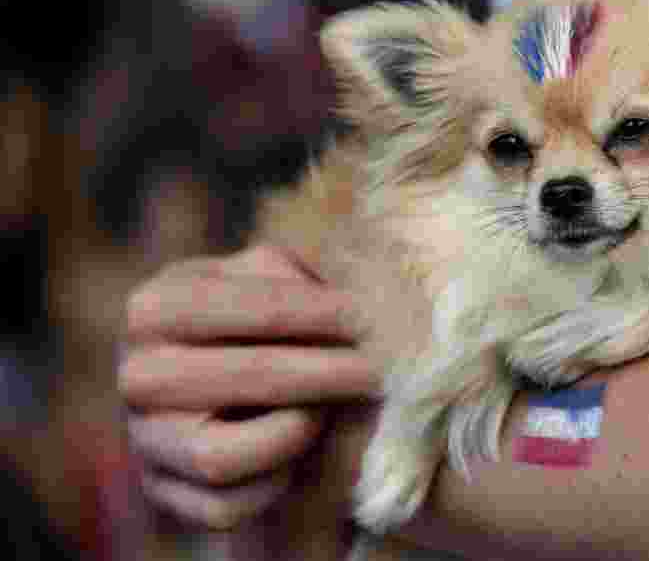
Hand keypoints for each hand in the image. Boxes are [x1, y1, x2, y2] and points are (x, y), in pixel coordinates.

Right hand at [118, 244, 380, 528]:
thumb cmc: (259, 320)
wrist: (220, 388)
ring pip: (226, 456)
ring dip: (296, 432)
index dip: (326, 314)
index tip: (377, 320)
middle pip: (255, 377)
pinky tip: (300, 454)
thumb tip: (361, 281)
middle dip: (333, 372)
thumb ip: (304, 270)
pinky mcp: (162, 492)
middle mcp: (137, 373)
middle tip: (385, 371)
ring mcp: (144, 439)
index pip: (259, 308)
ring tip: (330, 407)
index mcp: (157, 305)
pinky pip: (228, 505)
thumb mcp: (272, 277)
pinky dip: (274, 482)